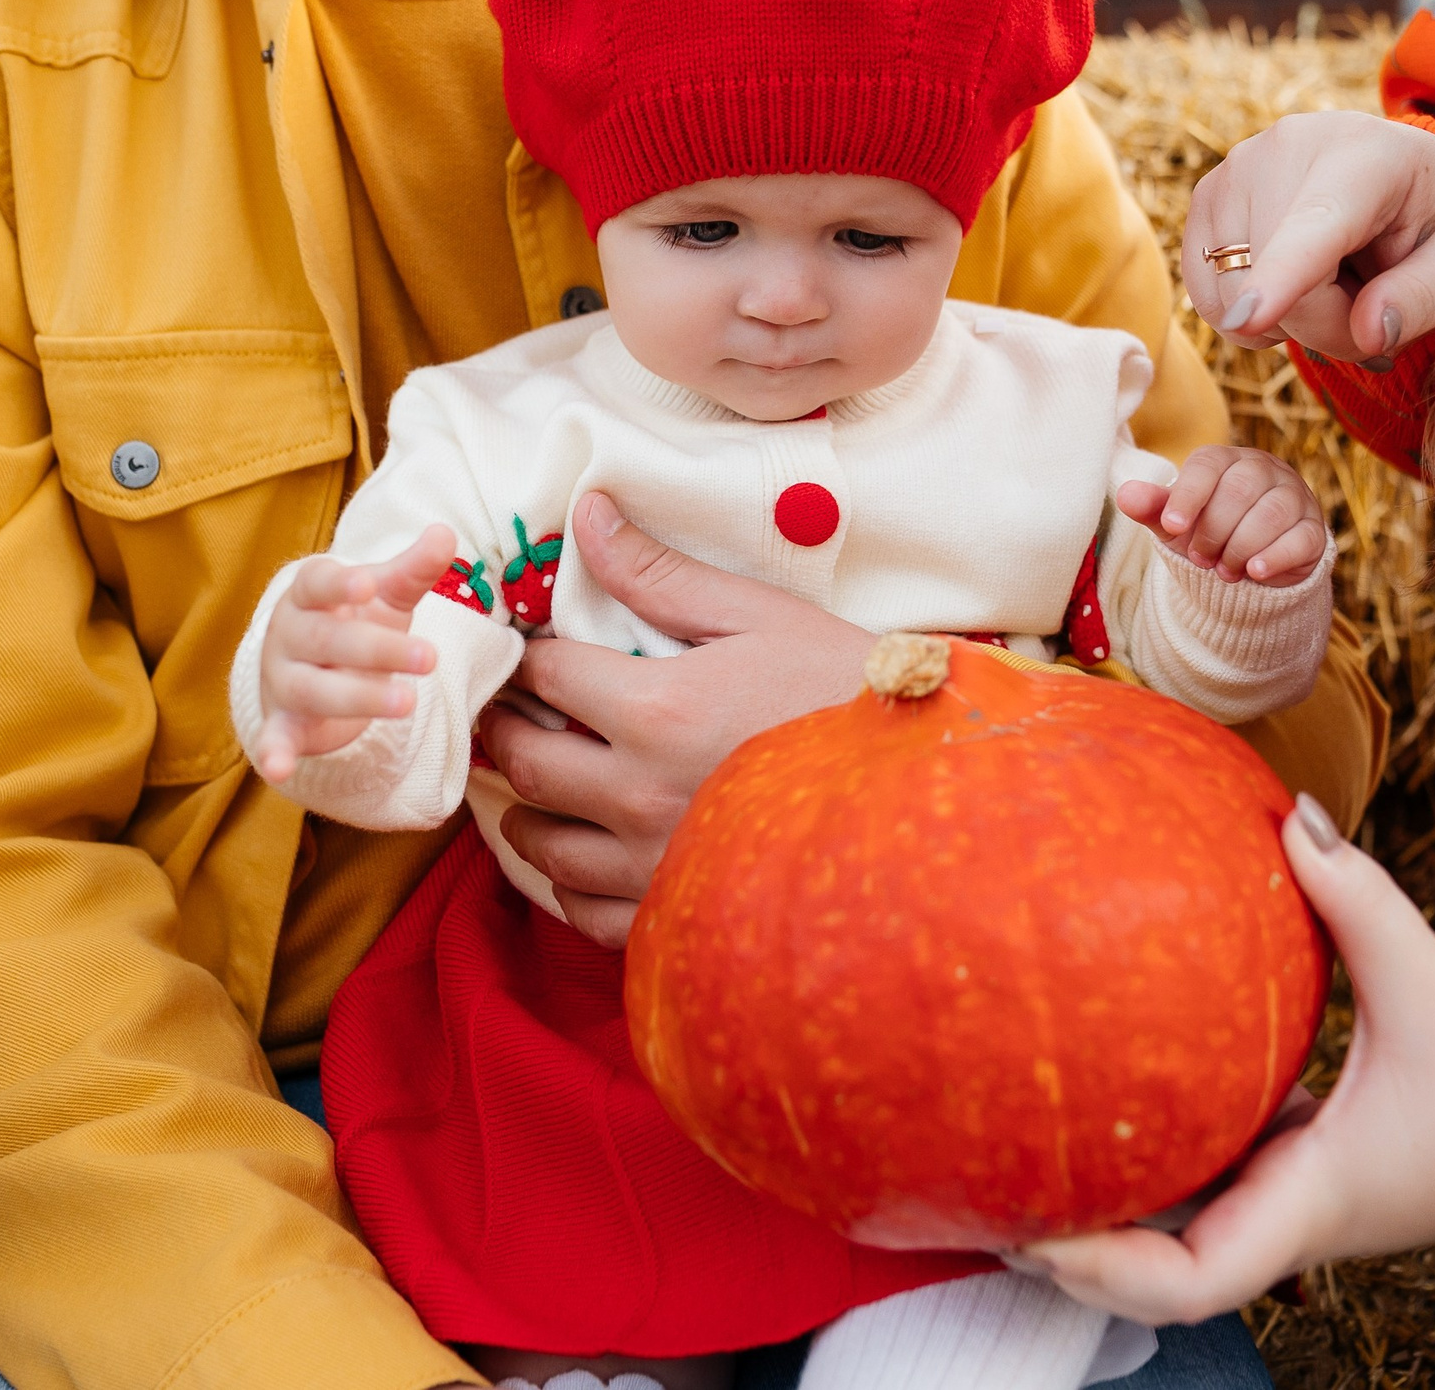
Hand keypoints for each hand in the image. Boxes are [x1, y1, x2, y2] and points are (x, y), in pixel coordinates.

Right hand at [251, 527, 456, 783]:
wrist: (314, 666)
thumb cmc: (354, 620)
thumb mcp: (387, 595)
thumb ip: (414, 569)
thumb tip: (446, 533)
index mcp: (311, 594)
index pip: (318, 583)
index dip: (341, 584)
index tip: (367, 584)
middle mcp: (290, 634)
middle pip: (327, 641)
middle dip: (377, 650)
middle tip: (430, 658)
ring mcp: (283, 679)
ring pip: (313, 689)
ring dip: (357, 698)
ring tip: (407, 703)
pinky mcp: (283, 723)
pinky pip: (273, 739)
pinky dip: (273, 753)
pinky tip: (281, 768)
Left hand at [481, 491, 872, 947]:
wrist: (929, 795)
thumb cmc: (849, 694)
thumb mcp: (761, 616)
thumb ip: (661, 574)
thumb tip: (587, 513)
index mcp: (657, 710)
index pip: (545, 677)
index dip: (528, 658)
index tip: (533, 654)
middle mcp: (641, 796)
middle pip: (527, 763)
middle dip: (505, 731)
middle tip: (509, 714)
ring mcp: (655, 868)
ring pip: (544, 847)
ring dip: (527, 811)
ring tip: (540, 787)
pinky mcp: (677, 921)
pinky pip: (586, 914)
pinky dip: (568, 886)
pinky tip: (582, 859)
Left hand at [1009, 796, 1434, 1324]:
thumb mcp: (1430, 984)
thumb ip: (1358, 898)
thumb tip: (1292, 815)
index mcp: (1309, 1203)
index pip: (1187, 1284)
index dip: (1097, 1271)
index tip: (1028, 1228)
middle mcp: (1292, 1215)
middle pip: (1157, 1272)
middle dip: (1072, 1246)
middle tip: (985, 1180)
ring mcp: (1301, 1196)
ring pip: (1184, 1226)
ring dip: (1111, 1203)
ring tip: (1021, 1137)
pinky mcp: (1314, 1163)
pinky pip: (1219, 1171)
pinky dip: (1165, 1154)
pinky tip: (1118, 1091)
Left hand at [1116, 446, 1326, 584]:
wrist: (1249, 564)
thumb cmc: (1207, 532)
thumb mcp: (1177, 524)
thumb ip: (1154, 509)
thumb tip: (1125, 495)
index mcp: (1226, 460)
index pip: (1208, 465)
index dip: (1189, 496)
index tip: (1173, 527)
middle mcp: (1264, 470)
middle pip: (1240, 490)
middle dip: (1214, 530)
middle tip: (1200, 558)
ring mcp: (1294, 497)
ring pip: (1272, 513)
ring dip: (1241, 547)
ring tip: (1224, 571)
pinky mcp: (1313, 530)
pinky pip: (1300, 538)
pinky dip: (1275, 557)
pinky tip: (1255, 572)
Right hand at [1183, 111, 1434, 364]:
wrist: (1404, 177)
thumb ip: (1425, 300)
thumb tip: (1369, 334)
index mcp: (1368, 155)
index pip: (1317, 225)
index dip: (1282, 276)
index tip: (1249, 319)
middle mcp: (1288, 146)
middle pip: (1276, 283)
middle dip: (1324, 324)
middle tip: (1371, 300)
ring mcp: (1236, 168)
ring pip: (1234, 296)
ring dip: (1286, 319)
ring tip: (1330, 280)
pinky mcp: (1206, 198)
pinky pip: (1206, 296)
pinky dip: (1246, 313)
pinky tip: (1286, 282)